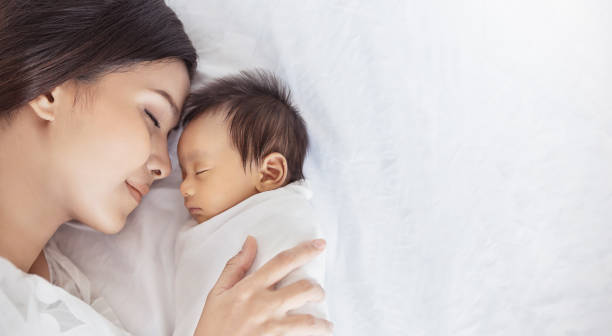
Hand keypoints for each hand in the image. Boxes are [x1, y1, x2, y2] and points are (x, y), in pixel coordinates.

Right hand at [194, 236, 332, 335]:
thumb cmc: (212, 326)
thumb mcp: (217, 293)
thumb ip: (236, 266)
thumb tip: (251, 241)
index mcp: (249, 288)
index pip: (282, 262)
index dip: (304, 251)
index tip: (319, 245)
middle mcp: (263, 305)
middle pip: (303, 288)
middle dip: (318, 290)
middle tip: (318, 294)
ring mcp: (271, 327)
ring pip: (309, 320)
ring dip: (322, 323)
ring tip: (326, 325)